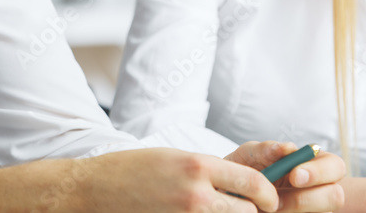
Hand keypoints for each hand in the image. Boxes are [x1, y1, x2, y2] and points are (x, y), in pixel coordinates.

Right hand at [85, 147, 280, 211]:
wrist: (97, 189)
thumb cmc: (135, 169)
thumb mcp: (177, 158)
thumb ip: (210, 172)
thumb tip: (241, 186)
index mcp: (199, 166)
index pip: (254, 182)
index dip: (267, 193)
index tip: (268, 198)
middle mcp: (196, 195)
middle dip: (251, 211)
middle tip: (244, 208)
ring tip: (215, 210)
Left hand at [226, 141, 345, 211]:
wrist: (233, 191)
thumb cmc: (246, 167)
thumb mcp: (250, 155)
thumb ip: (267, 149)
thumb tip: (289, 147)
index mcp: (313, 163)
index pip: (335, 166)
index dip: (318, 172)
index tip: (294, 175)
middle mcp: (320, 188)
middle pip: (335, 196)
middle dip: (307, 199)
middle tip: (277, 201)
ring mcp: (313, 208)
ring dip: (293, 211)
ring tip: (268, 207)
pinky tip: (266, 211)